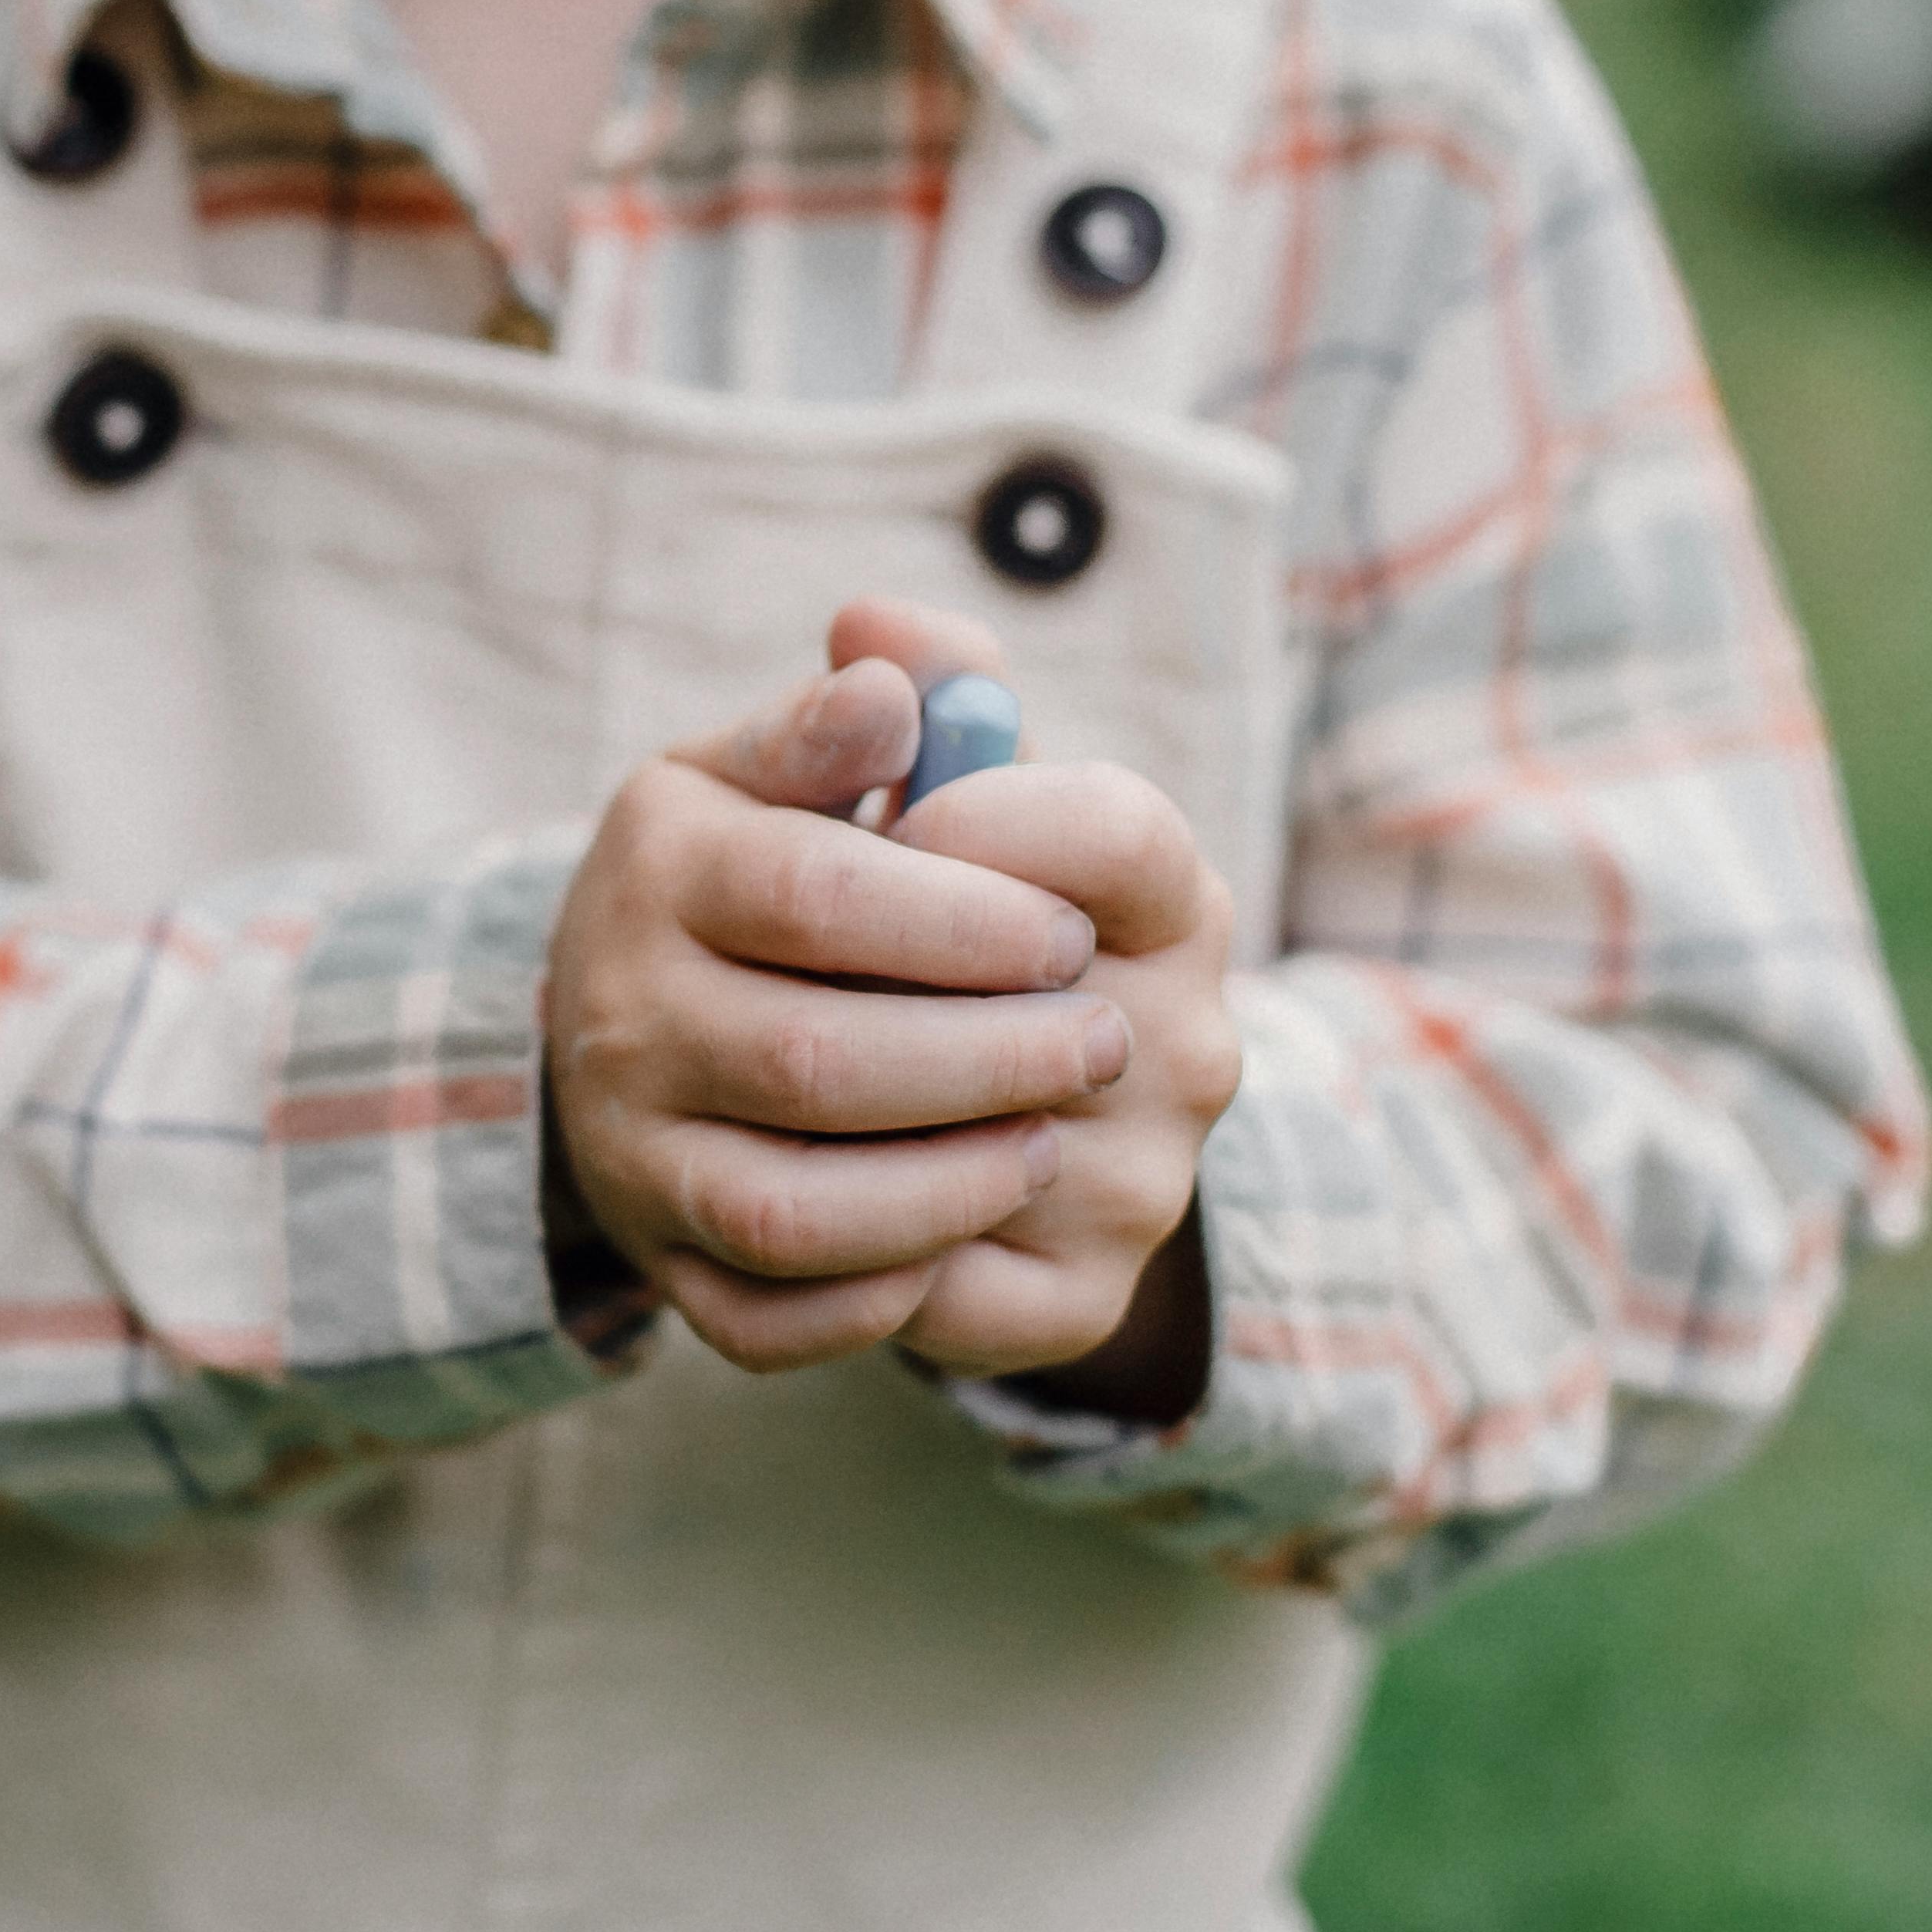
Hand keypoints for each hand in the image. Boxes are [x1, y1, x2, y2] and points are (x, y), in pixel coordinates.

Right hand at [545, 657, 1132, 1374]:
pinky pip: (765, 1322)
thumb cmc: (753, 869)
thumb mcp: (780, 762)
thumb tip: (905, 683)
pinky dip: (872, 1298)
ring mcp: (633, 1158)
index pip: (820, 896)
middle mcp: (620, 1018)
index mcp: (661, 867)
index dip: (968, 921)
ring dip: (947, 1187)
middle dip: (990, 1059)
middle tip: (1109, 1041)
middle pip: (817, 1064)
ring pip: (792, 1214)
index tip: (1075, 932)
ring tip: (1053, 1143)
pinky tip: (964, 1238)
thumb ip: (861, 709)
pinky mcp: (664, 1268)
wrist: (627, 1015)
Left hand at [818, 601, 1241, 1414]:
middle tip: (760, 974)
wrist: (974, 1119)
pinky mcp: (1078, 1299)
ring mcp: (1142, 1183)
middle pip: (1023, 1005)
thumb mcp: (912, 792)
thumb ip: (891, 698)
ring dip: (840, 1126)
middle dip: (870, 986)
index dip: (980, 823)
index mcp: (1172, 897)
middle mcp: (1189, 1043)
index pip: (1119, 834)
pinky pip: (935, 1295)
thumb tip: (869, 632)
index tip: (892, 822)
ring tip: (742, 1079)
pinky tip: (772, 1190)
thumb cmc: (921, 922)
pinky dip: (835, 1256)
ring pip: (965, 1161)